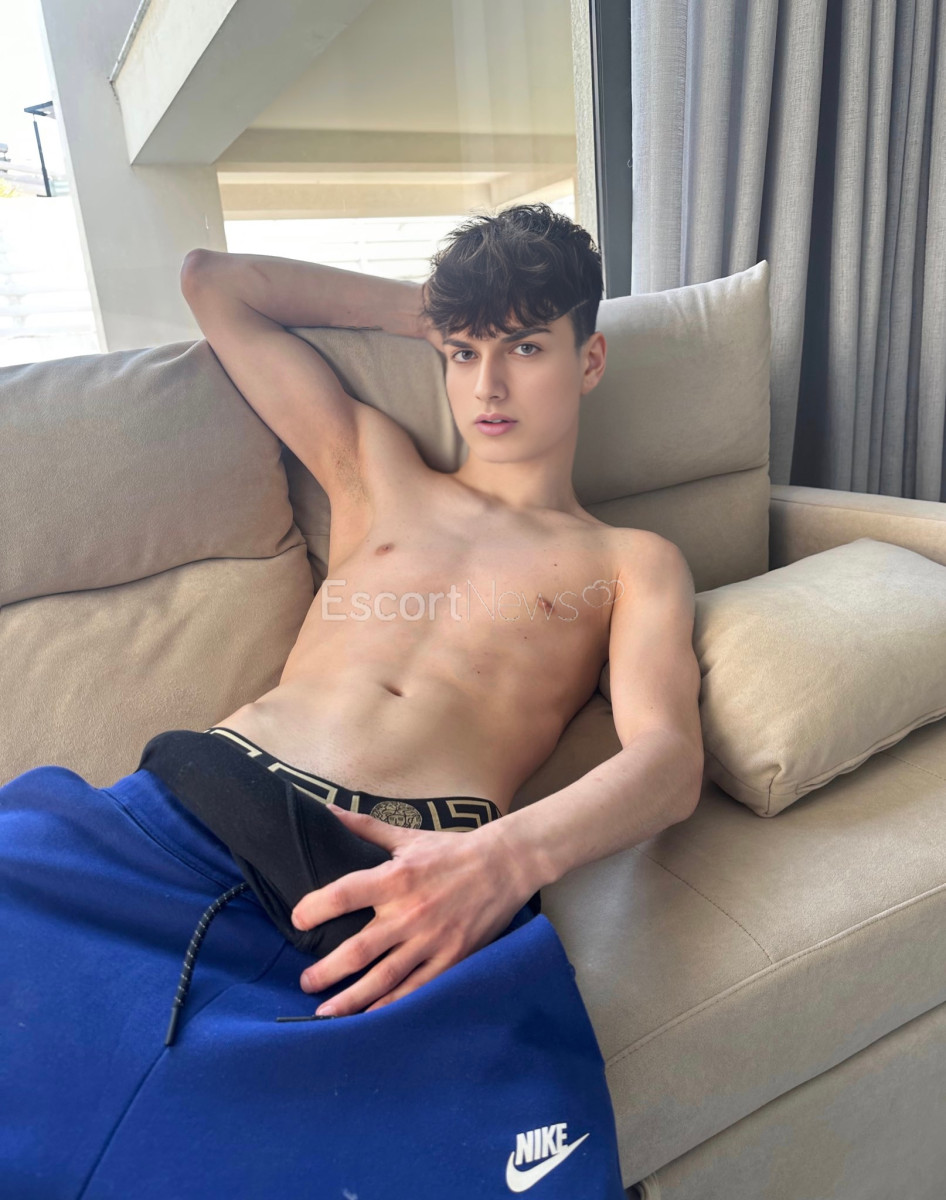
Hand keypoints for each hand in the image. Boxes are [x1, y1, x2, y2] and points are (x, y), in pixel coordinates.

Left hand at [290, 807, 536, 1015]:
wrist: (505, 865)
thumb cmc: (452, 851)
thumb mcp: (407, 836)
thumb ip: (365, 827)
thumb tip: (329, 810)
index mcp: (395, 878)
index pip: (342, 895)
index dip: (314, 909)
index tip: (298, 920)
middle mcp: (409, 913)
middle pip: (357, 950)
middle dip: (325, 972)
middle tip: (305, 982)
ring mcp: (431, 940)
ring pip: (383, 978)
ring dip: (350, 999)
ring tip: (324, 1014)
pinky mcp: (451, 959)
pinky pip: (416, 989)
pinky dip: (391, 1006)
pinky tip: (369, 1019)